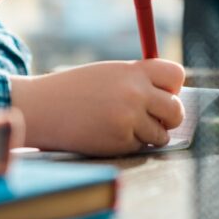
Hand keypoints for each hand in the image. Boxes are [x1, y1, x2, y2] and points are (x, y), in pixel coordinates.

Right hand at [9, 59, 184, 156]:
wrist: (41, 108)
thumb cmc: (73, 90)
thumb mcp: (107, 74)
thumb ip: (137, 81)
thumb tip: (170, 98)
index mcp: (132, 71)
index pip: (176, 75)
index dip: (172, 87)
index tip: (161, 94)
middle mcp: (135, 93)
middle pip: (176, 110)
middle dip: (169, 118)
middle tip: (154, 119)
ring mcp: (129, 119)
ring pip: (161, 134)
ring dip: (148, 134)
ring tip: (122, 126)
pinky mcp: (120, 141)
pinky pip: (140, 146)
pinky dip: (129, 144)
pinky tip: (107, 134)